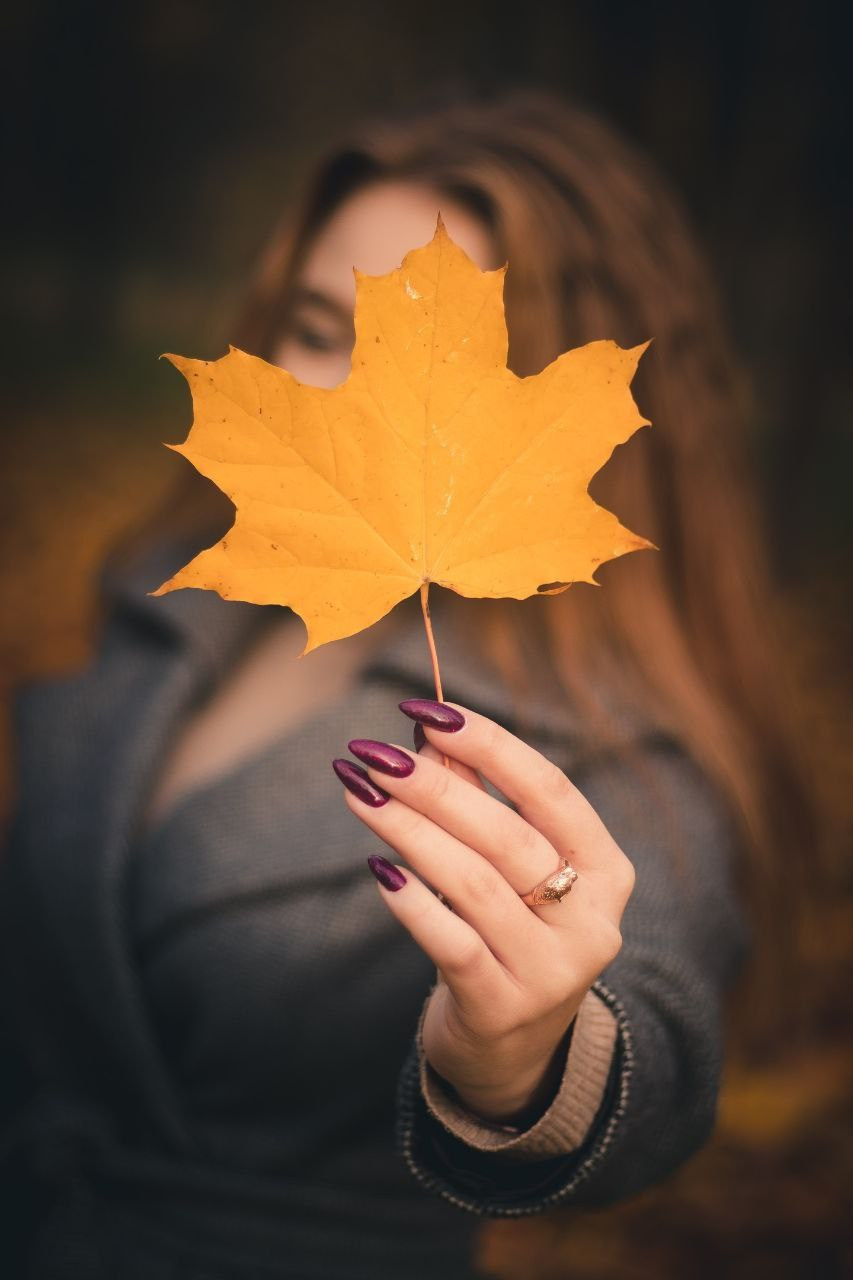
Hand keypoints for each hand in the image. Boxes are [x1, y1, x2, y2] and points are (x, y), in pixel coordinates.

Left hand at [332, 700, 634, 1124]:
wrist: (514, 1050)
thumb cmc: (508, 932)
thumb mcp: (509, 868)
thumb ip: (477, 799)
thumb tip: (427, 734)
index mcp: (604, 870)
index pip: (550, 790)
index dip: (490, 745)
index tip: (429, 710)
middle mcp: (590, 920)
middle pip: (507, 835)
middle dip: (433, 786)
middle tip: (373, 753)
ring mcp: (552, 970)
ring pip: (475, 884)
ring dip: (409, 831)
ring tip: (359, 792)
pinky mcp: (504, 1008)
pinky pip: (452, 943)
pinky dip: (412, 902)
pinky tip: (378, 868)